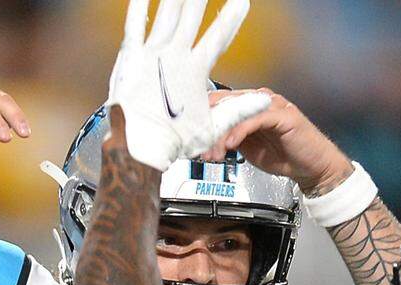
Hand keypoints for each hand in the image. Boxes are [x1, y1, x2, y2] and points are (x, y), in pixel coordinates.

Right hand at [106, 0, 271, 170]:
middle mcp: (175, 60)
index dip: (229, 20)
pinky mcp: (133, 61)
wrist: (144, 154)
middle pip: (191, 19)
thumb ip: (239, 110)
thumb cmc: (174, 144)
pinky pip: (136, 29)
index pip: (217, 38)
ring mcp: (154, 57)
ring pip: (167, 17)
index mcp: (195, 72)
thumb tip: (267, 99)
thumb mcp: (215, 128)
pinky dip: (139, 10)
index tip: (242, 1)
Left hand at [200, 88, 353, 196]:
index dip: (202, 119)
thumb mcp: (247, 148)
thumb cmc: (284, 156)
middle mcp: (259, 100)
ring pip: (237, 111)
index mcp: (249, 105)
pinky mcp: (283, 115)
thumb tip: (204, 141)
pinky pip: (255, 119)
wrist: (313, 167)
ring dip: (220, 133)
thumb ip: (228, 139)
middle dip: (207, 128)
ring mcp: (271, 105)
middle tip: (197, 148)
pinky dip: (239, 132)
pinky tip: (231, 145)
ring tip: (212, 152)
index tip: (190, 138)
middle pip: (224, 104)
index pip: (218, 102)